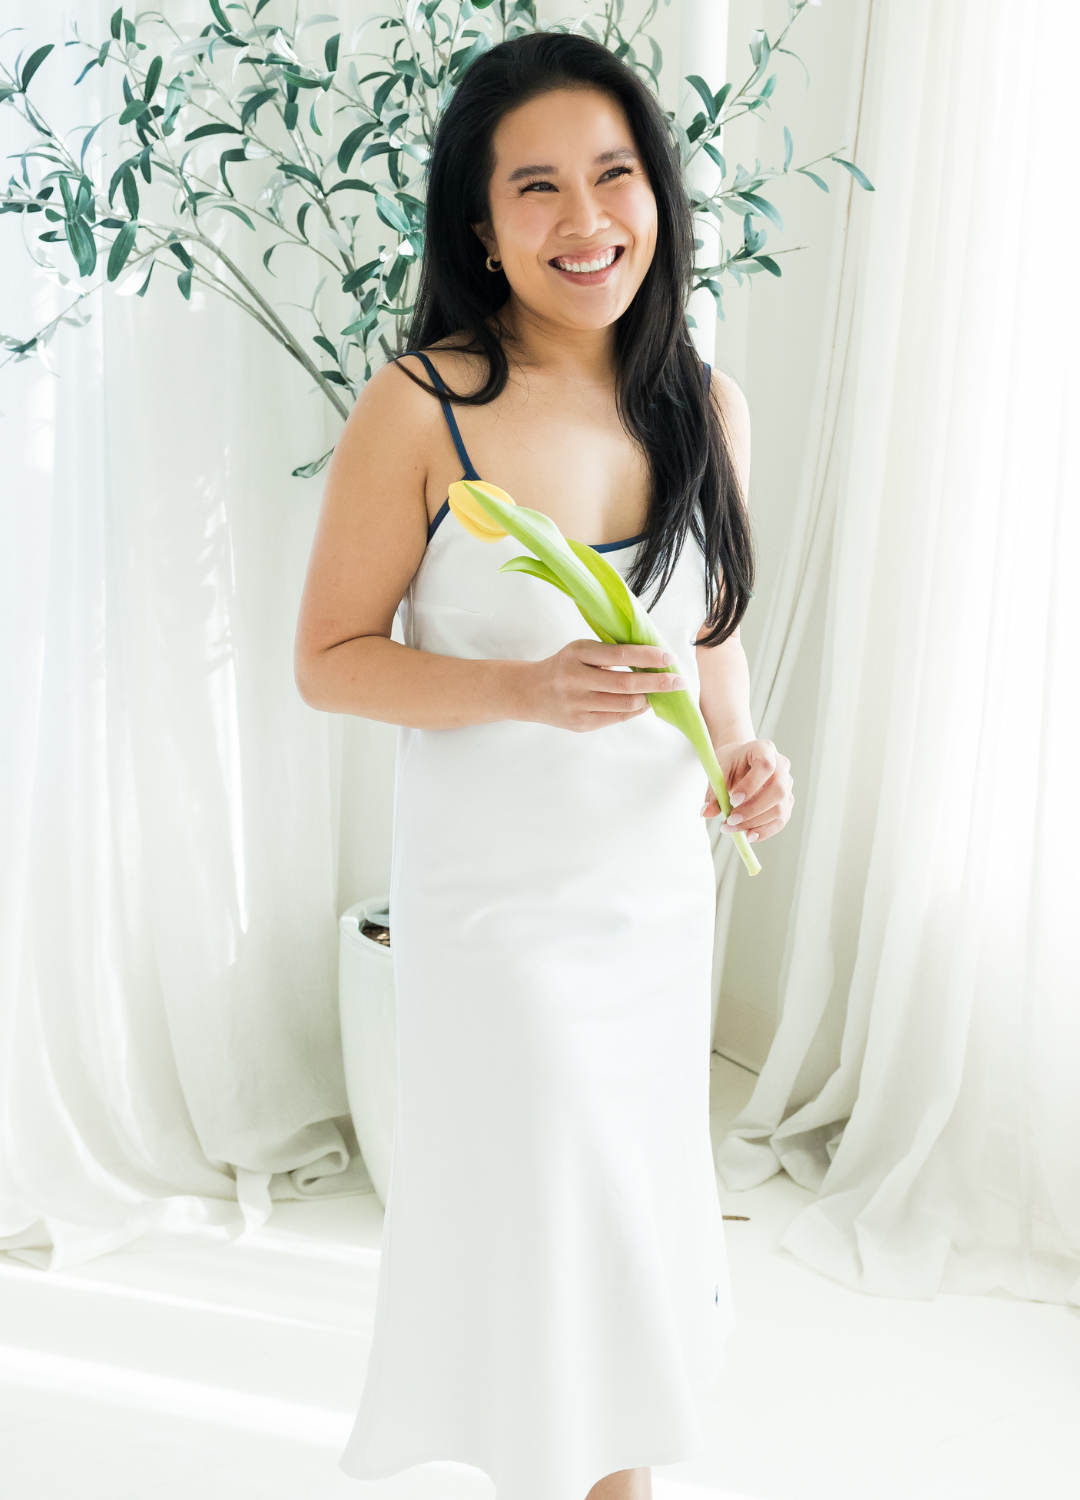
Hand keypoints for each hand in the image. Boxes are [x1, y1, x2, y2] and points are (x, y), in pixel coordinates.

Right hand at [519, 640, 685, 732]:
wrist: (529, 692)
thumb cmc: (563, 667)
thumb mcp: (579, 651)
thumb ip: (609, 654)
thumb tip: (652, 661)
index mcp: (576, 653)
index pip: (618, 654)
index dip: (646, 656)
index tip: (668, 657)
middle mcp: (574, 679)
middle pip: (624, 683)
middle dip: (656, 682)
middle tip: (677, 681)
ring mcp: (576, 704)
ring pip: (623, 704)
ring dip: (648, 698)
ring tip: (662, 692)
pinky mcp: (579, 724)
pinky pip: (615, 718)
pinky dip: (634, 710)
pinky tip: (644, 703)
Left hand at [702, 738, 793, 843]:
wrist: (741, 760)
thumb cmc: (731, 762)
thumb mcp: (719, 770)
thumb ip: (714, 791)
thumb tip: (706, 813)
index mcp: (764, 749)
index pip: (765, 765)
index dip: (751, 785)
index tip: (733, 800)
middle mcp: (781, 766)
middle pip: (778, 790)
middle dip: (753, 809)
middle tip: (730, 820)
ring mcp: (787, 784)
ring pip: (780, 809)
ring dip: (755, 823)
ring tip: (732, 829)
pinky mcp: (786, 801)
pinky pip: (780, 820)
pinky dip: (764, 831)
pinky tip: (748, 835)